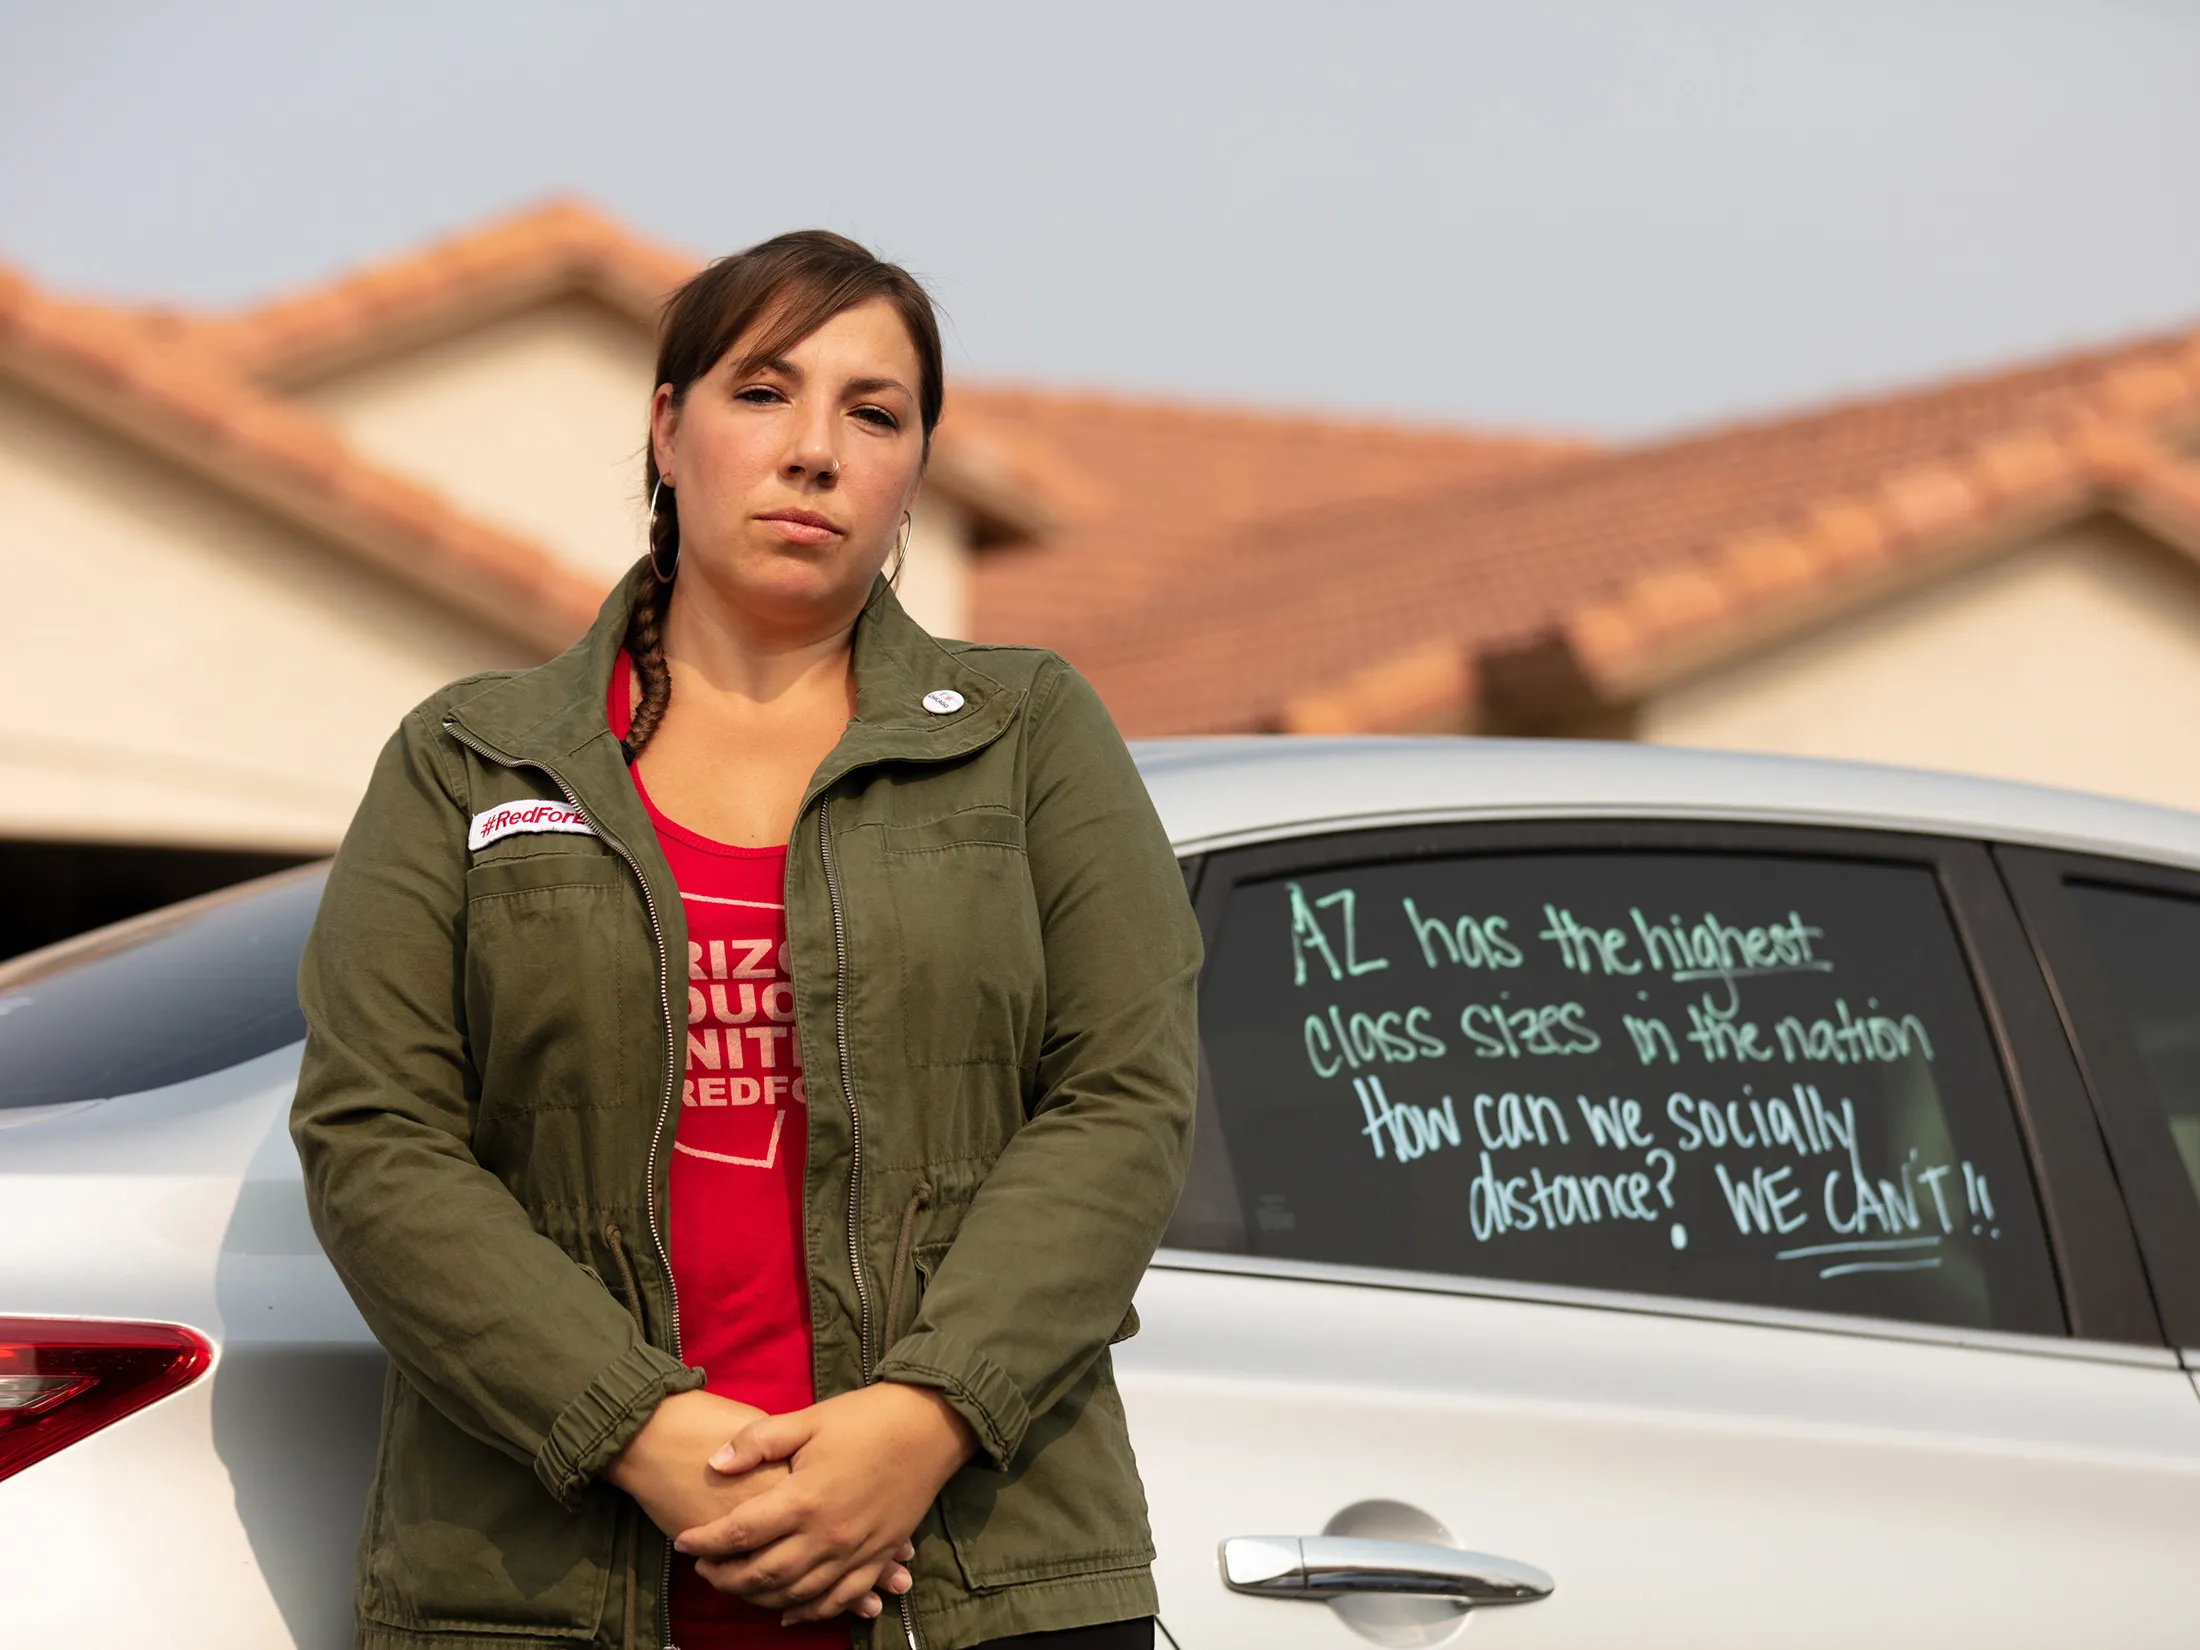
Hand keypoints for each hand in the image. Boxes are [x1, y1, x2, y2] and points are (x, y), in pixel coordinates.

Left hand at [605, 1390, 916, 1617]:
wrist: (930, 1425)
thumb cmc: (866, 1417)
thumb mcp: (808, 1419)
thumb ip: (758, 1441)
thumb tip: (715, 1463)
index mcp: (804, 1499)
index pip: (740, 1532)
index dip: (705, 1541)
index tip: (682, 1542)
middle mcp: (826, 1535)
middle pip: (763, 1574)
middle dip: (726, 1577)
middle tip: (703, 1569)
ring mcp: (854, 1552)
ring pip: (796, 1594)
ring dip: (760, 1598)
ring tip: (736, 1586)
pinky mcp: (877, 1557)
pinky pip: (840, 1599)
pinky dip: (810, 1612)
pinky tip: (789, 1613)